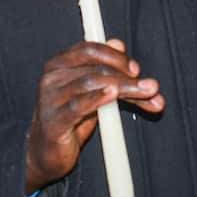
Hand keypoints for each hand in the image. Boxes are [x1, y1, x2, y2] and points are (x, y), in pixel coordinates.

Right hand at [24, 39, 162, 192]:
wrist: (44, 153)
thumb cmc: (68, 119)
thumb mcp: (90, 93)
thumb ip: (106, 70)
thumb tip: (119, 43)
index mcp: (59, 63)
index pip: (89, 49)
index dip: (115, 56)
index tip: (136, 69)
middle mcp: (51, 76)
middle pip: (95, 68)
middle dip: (127, 77)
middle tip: (151, 86)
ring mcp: (49, 98)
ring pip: (91, 84)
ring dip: (124, 88)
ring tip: (145, 94)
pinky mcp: (53, 120)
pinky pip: (78, 105)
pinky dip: (98, 98)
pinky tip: (113, 95)